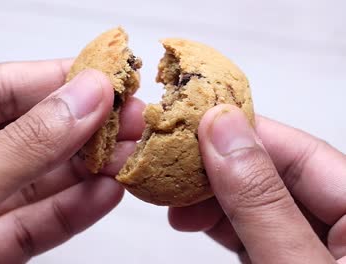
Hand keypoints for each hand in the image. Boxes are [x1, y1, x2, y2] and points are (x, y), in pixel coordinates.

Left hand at [0, 59, 144, 262]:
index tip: (107, 79)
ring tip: (128, 154)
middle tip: (130, 117)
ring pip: (32, 178)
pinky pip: (30, 222)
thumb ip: (22, 146)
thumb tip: (83, 99)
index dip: (55, 79)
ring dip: (84, 168)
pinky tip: (105, 193)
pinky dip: (71, 210)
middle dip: (79, 126)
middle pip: (20, 130)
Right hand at [169, 105, 345, 262]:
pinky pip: (254, 232)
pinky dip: (221, 224)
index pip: (302, 154)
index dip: (245, 134)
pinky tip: (194, 219)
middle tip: (176, 170)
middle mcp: (343, 225)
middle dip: (220, 173)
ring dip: (213, 200)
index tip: (196, 125)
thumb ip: (261, 201)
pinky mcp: (289, 260)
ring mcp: (315, 247)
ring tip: (176, 202)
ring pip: (259, 204)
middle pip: (276, 177)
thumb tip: (222, 130)